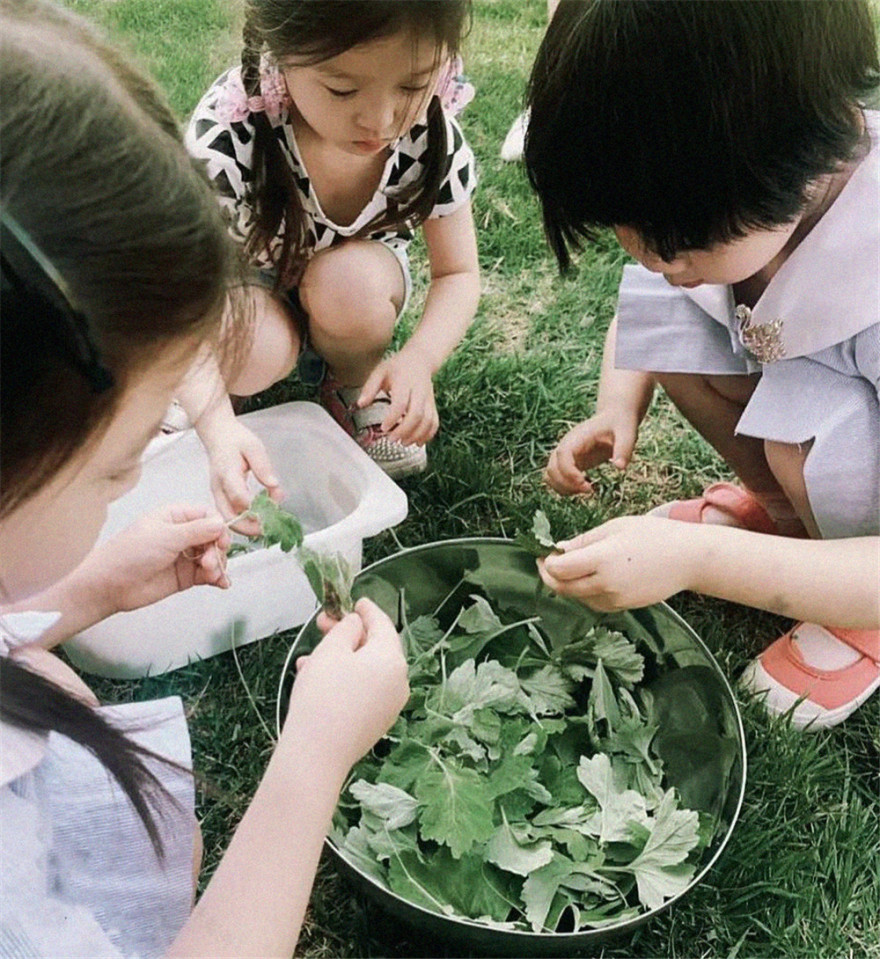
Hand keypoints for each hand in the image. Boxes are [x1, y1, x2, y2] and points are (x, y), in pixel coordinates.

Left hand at [83, 503, 230, 614]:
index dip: (218, 527)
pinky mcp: (185, 576)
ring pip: (213, 556)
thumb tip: (221, 523)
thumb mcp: (165, 536)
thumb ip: (197, 530)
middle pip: (214, 537)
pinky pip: (208, 574)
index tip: (221, 541)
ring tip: (211, 575)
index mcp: (175, 517)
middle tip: (210, 562)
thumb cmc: (129, 554)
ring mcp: (184, 556)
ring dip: (218, 565)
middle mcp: (182, 535)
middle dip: (217, 550)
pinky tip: (221, 583)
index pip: (207, 515)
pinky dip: (218, 578)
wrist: (110, 585)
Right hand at [201, 420, 283, 533]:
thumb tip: (274, 486)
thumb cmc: (236, 440)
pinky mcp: (220, 497)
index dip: (253, 506)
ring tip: (265, 526)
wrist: (217, 436)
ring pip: (227, 519)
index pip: (237, 495)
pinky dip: (242, 522)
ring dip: (246, 527)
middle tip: (268, 527)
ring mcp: (217, 494)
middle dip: (248, 526)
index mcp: (227, 472)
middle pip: (228, 515)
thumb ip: (263, 466)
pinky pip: (228, 515)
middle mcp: (219, 487)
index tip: (270, 508)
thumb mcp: (254, 447)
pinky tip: (257, 520)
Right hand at [285, 598, 408, 774]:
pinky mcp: (376, 723)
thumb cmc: (323, 696)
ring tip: (309, 659)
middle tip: (322, 626)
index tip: (354, 601)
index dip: (366, 610)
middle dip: (347, 636)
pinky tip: (316, 680)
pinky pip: (363, 691)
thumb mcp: (331, 651)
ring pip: (365, 670)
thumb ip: (347, 629)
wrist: (317, 756)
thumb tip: (357, 624)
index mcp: (393, 659)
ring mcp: (389, 705)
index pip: (382, 624)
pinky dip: (343, 680)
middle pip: (375, 648)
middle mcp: (398, 682)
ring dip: (339, 659)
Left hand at [358, 348, 437, 445]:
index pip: (401, 403)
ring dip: (416, 435)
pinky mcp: (433, 405)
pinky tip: (417, 442)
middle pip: (417, 414)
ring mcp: (428, 399)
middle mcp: (419, 391)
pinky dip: (427, 435)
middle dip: (405, 430)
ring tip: (403, 443)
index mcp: (404, 382)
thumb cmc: (397, 367)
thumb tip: (360, 404)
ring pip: (428, 421)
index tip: (384, 427)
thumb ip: (370, 388)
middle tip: (392, 439)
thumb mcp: (380, 372)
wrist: (420, 359)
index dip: (393, 417)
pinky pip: (434, 423)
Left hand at [538, 515, 699, 611]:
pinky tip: (588, 577)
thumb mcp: (615, 527)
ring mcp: (615, 599)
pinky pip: (593, 602)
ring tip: (569, 567)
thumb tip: (557, 550)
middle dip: (549, 576)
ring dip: (566, 585)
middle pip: (563, 588)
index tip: (544, 553)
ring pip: (576, 597)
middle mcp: (606, 584)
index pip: (559, 569)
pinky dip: (584, 592)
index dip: (546, 563)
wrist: (688, 559)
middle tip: (546, 562)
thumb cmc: (653, 535)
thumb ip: (583, 541)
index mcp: (602, 559)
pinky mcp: (623, 607)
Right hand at [544, 408, 639, 495]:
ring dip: (564, 488)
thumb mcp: (627, 433)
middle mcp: (566, 446)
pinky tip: (584, 488)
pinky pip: (556, 479)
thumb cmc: (620, 425)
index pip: (562, 455)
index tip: (587, 484)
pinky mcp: (568, 464)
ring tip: (587, 489)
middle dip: (567, 484)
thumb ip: (624, 449)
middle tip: (590, 490)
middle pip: (552, 468)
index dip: (569, 472)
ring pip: (550, 476)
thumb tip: (620, 467)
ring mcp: (564, 456)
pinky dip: (565, 488)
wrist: (614, 419)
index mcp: (577, 437)